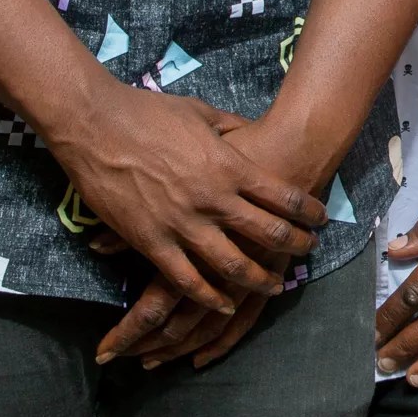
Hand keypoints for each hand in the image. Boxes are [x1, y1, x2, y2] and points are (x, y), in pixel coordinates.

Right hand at [94, 114, 324, 366]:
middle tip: (308, 252)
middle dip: (293, 244)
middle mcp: (213, 199)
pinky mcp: (150, 241)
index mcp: (230, 166)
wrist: (96, 124)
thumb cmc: (148, 112)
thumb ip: (228, 129)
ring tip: (276, 286)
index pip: (281, 195)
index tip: (321, 219)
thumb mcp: (201, 113)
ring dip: (258, 278)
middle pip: (267, 232)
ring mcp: (182, 223)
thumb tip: (246, 132)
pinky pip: (185, 278)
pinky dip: (208, 295)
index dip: (305, 210)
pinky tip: (224, 304)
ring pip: (231, 264)